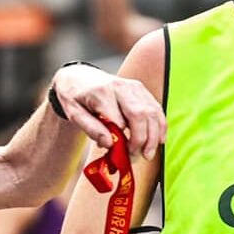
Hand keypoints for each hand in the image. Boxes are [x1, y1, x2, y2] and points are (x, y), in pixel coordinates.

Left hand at [51, 64, 165, 159]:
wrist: (78, 77)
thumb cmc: (75, 97)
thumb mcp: (74, 114)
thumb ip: (91, 128)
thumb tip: (109, 143)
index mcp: (102, 93)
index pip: (118, 120)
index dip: (121, 140)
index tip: (117, 154)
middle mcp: (121, 87)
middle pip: (140, 115)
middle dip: (142, 140)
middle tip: (136, 157)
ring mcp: (134, 87)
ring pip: (152, 112)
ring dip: (153, 136)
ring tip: (148, 153)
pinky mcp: (141, 89)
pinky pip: (156, 108)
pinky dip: (160, 125)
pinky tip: (158, 140)